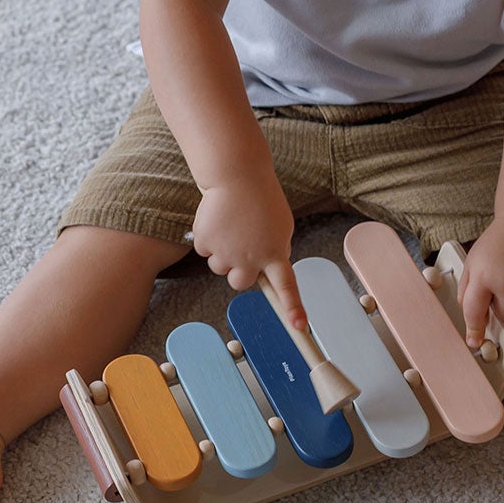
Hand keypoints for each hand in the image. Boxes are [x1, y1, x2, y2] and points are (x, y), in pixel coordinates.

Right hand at [188, 174, 304, 328]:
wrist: (237, 176)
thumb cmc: (261, 198)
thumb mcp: (281, 225)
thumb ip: (276, 249)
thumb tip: (266, 269)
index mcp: (275, 252)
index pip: (286, 286)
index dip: (292, 308)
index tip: (299, 326)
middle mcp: (251, 258)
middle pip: (239, 282)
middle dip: (237, 270)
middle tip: (240, 246)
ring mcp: (227, 252)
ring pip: (219, 267)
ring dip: (222, 251)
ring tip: (230, 225)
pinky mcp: (206, 243)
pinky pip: (204, 251)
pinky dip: (207, 238)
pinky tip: (216, 219)